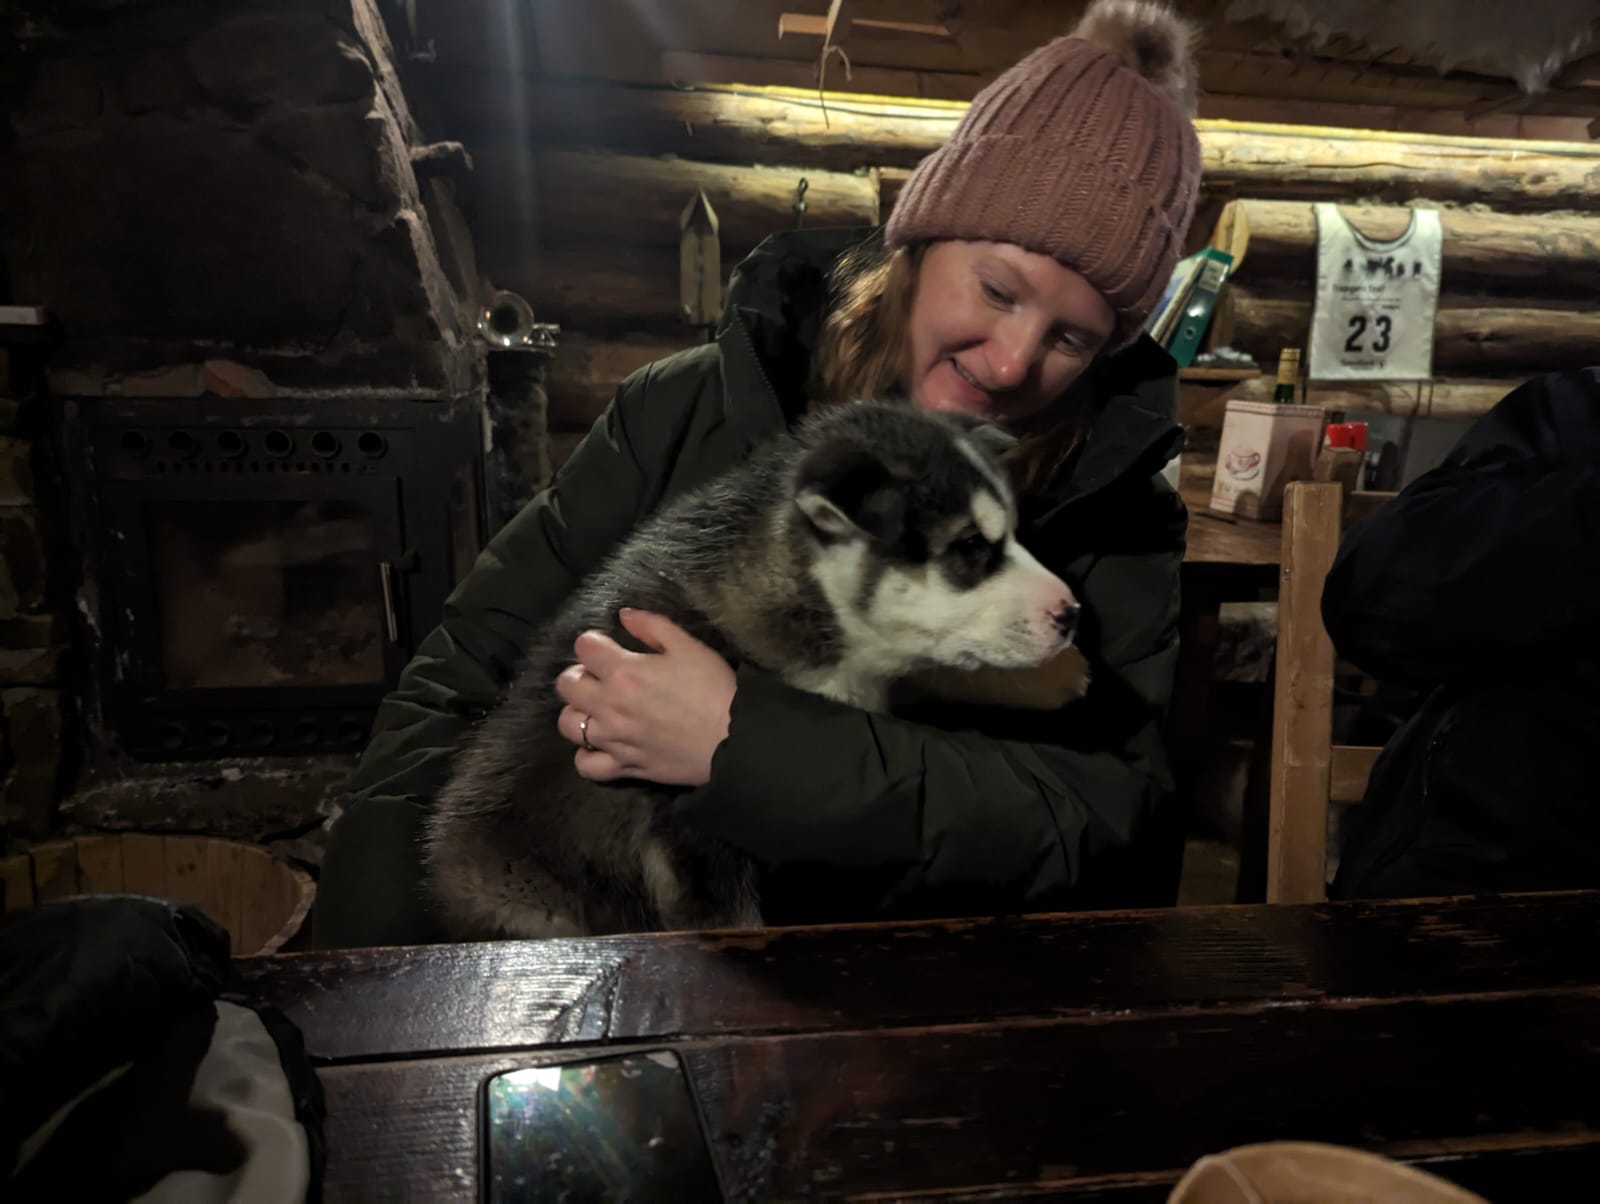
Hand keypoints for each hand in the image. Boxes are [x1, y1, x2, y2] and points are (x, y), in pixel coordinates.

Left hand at [555, 608, 735, 786]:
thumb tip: (623, 615)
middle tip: (601, 676)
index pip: (583, 646)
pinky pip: (586, 765)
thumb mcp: (689, 646)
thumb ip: (652, 625)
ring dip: (578, 712)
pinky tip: (601, 745)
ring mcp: (613, 740)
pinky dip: (587, 755)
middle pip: (566, 685)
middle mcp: (609, 706)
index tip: (610, 647)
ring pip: (568, 724)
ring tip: (598, 709)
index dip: (595, 642)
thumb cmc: (714, 688)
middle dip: (579, 674)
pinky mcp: (624, 766)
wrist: (734, 739)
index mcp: (623, 672)